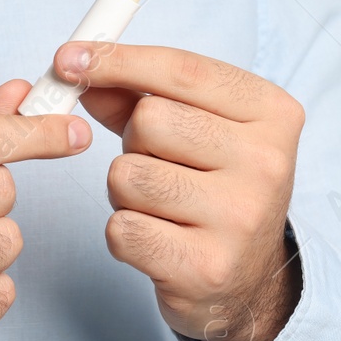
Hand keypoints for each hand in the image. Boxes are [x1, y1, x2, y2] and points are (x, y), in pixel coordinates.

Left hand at [55, 42, 304, 340]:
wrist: (249, 281)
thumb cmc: (214, 190)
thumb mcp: (196, 131)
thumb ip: (137, 97)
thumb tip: (77, 68)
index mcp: (272, 113)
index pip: (182, 70)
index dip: (117, 60)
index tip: (68, 59)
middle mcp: (266, 163)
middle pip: (149, 120)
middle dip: (133, 142)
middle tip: (157, 165)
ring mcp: (240, 218)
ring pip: (127, 175)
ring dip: (124, 192)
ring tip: (159, 207)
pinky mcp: (206, 268)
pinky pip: (121, 228)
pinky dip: (124, 233)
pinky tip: (157, 240)